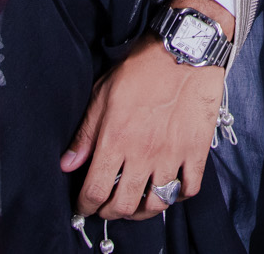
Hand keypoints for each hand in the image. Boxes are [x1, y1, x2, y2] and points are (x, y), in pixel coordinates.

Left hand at [62, 0, 234, 220]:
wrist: (185, 50)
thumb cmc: (142, 67)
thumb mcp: (103, 93)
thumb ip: (85, 133)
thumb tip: (67, 164)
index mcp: (116, 140)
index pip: (95, 191)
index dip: (86, 205)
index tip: (85, 205)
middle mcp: (143, 154)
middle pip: (124, 205)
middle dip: (111, 212)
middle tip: (108, 208)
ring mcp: (172, 155)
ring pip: (156, 203)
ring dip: (142, 210)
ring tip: (136, 204)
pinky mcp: (196, 150)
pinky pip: (188, 188)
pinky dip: (178, 195)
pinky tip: (169, 188)